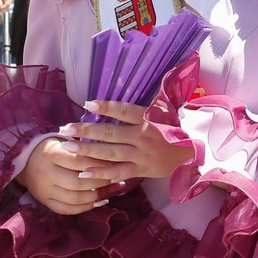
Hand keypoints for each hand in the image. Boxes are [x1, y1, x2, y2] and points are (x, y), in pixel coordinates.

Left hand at [0, 0, 12, 13]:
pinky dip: (0, 9)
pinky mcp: (3, 2)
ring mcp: (5, 0)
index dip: (3, 7)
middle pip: (7, 7)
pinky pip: (3, 7)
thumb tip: (0, 7)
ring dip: (1, 10)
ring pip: (5, 8)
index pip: (8, 4)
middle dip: (2, 9)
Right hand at [16, 136, 110, 214]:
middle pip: (78, 182)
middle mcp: (46, 173)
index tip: (115, 163)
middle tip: (117, 179)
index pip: (80, 161)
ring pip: (74, 198)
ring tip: (112, 191)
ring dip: (96, 196)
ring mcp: (44, 190)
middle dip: (100, 182)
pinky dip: (85, 208)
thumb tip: (110, 156)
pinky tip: (99, 202)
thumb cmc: (52, 148)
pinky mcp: (45, 202)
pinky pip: (67, 210)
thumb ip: (82, 148)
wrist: (25, 161)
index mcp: (51, 154)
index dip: (99, 164)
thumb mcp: (63, 141)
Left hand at [54, 101, 192, 182]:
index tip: (87, 104)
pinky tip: (83, 172)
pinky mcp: (140, 170)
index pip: (124, 111)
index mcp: (148, 119)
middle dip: (85, 131)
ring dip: (87, 150)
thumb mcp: (165, 110)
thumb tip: (137, 84)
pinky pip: (117, 172)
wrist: (192, 154)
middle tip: (65, 129)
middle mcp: (142, 137)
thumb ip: (148, 100)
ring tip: (67, 147)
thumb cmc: (175, 128)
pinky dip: (100, 173)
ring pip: (109, 153)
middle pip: (110, 134)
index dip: (106, 107)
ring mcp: (140, 155)